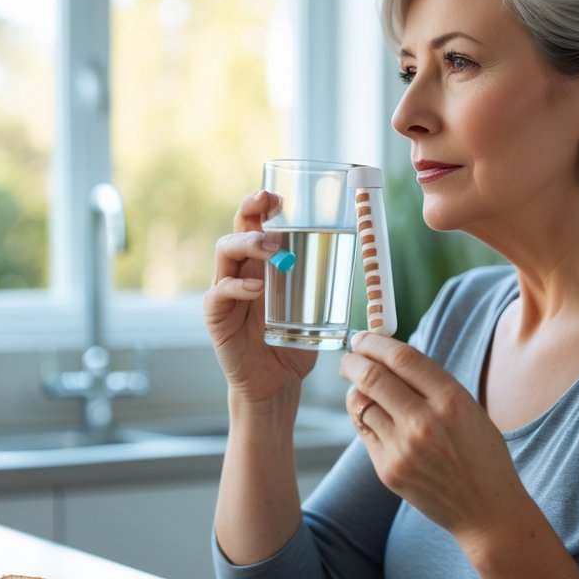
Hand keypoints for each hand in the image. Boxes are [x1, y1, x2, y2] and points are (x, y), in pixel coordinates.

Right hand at [203, 190, 315, 402]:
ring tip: (270, 246)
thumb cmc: (295, 342)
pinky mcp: (217, 316)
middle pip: (237, 228)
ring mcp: (225, 291)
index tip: (277, 195)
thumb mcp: (315, 305)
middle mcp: (240, 270)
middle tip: (267, 203)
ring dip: (247, 243)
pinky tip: (255, 288)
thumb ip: (326, 280)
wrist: (277, 383)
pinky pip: (220, 292)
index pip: (256, 224)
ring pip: (225, 252)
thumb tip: (361, 251)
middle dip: (249, 210)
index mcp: (262, 264)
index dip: (261, 205)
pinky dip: (236, 286)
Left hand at [340, 331, 526, 547]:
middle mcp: (426, 423)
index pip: (402, 358)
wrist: (485, 510)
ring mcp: (404, 449)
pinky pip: (363, 431)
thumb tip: (388, 355)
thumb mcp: (468, 409)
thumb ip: (431, 384)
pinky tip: (370, 413)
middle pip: (373, 377)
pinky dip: (362, 415)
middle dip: (353, 361)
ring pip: (361, 404)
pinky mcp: (389, 470)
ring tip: (361, 387)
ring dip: (355, 389)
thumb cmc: (480, 454)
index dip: (375, 342)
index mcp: (452, 400)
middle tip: (350, 357)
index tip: (363, 338)